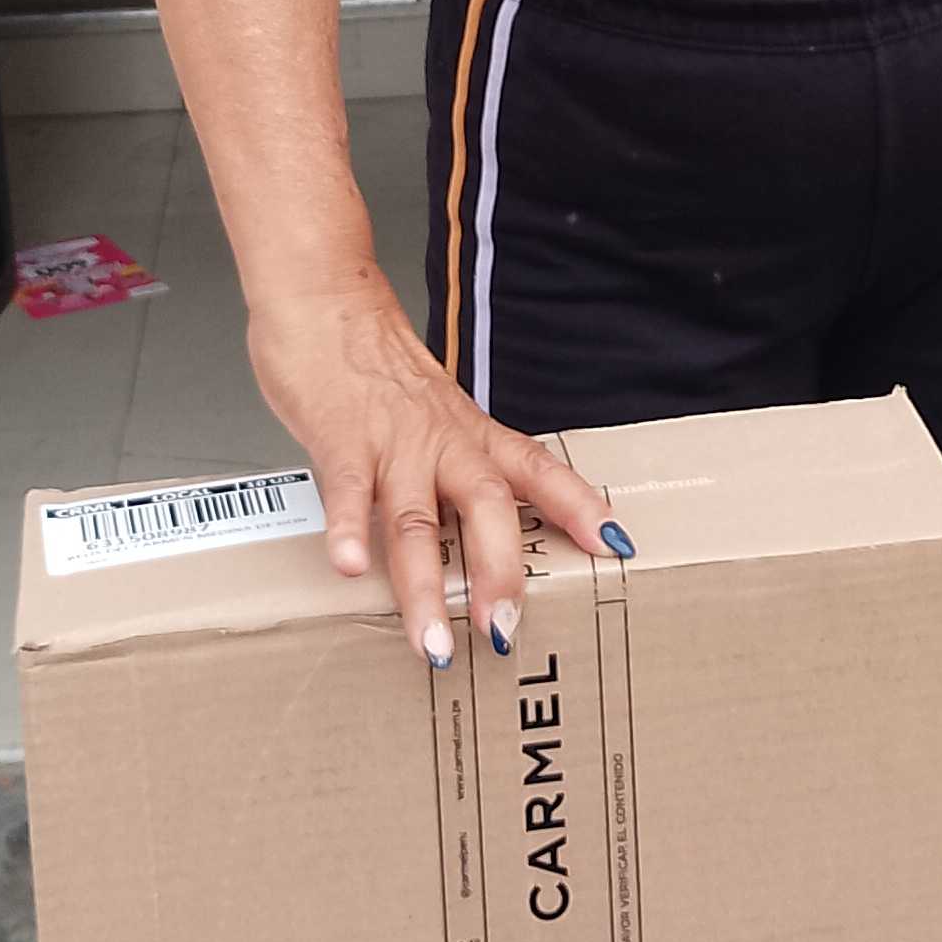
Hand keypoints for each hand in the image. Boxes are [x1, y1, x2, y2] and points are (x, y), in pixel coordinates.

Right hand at [247, 270, 620, 663]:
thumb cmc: (377, 364)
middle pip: (485, 506)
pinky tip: (351, 568)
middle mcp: (441, 441)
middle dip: (498, 573)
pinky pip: (347, 490)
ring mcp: (392, 443)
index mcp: (469, 434)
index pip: (538, 469)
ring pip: (415, 520)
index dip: (578, 505)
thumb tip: (472, 527)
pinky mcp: (340, 440)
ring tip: (432, 642)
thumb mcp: (433, 413)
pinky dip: (348, 529)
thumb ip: (451, 465)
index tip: (614, 545)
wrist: (326, 299)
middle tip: (504, 630)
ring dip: (425, 585)